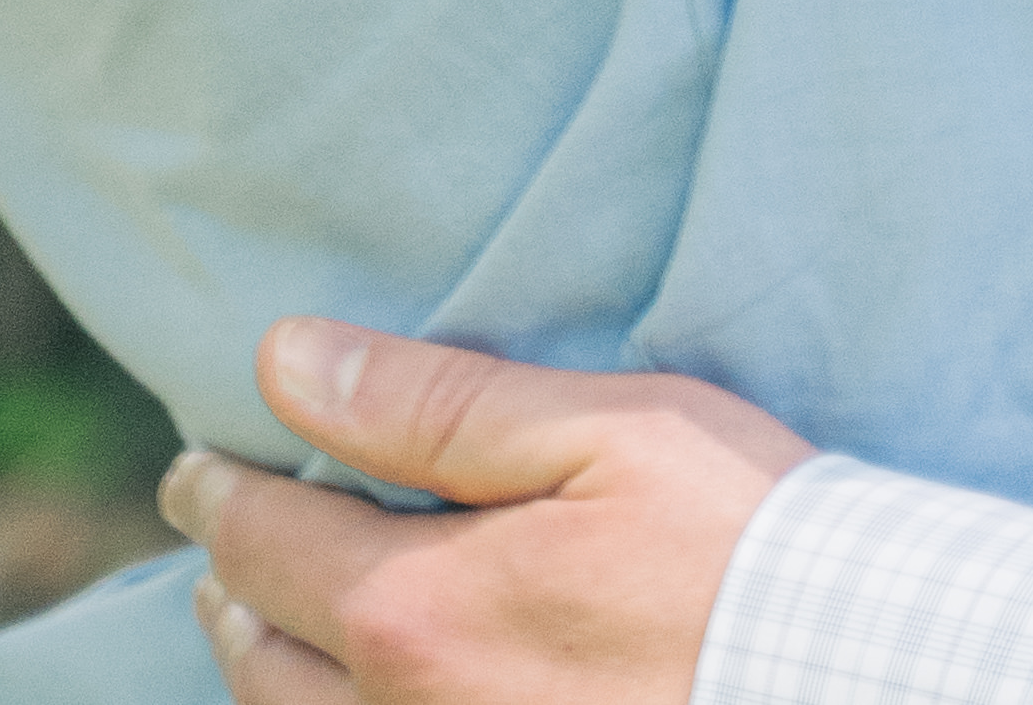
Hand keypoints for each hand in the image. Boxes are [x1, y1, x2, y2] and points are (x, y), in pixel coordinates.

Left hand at [166, 319, 812, 704]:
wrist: (841, 677)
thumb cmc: (736, 542)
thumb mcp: (602, 433)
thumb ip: (435, 404)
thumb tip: (289, 361)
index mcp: (415, 610)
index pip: (268, 540)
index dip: (218, 492)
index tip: (192, 462)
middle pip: (264, 654)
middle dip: (230, 584)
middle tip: (216, 538)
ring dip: (265, 671)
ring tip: (256, 622)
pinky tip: (357, 697)